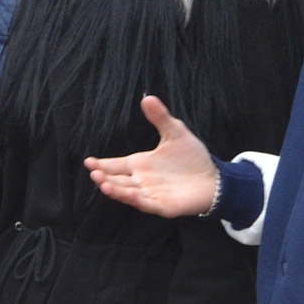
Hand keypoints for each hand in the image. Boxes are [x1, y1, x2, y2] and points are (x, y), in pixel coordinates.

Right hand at [84, 96, 217, 218]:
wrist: (214, 179)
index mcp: (140, 164)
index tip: (88, 161)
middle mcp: (141, 180)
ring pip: (127, 193)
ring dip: (115, 190)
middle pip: (116, 180)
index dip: (101, 164)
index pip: (115, 165)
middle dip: (103, 177)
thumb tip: (147, 98)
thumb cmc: (193, 158)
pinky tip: (129, 193)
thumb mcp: (175, 133)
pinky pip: (146, 204)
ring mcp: (150, 194)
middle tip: (93, 172)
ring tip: (103, 183)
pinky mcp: (163, 206)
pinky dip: (136, 200)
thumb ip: (160, 117)